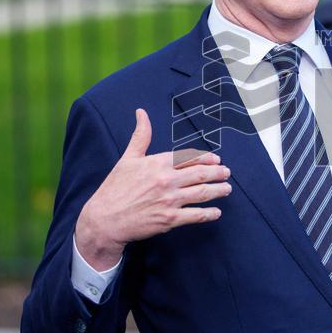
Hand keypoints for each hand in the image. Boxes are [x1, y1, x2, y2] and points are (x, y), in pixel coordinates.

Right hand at [75, 108, 230, 269]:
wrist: (104, 219)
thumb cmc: (114, 188)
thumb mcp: (127, 158)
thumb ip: (141, 136)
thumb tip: (141, 113)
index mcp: (158, 163)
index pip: (189, 157)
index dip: (206, 158)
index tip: (216, 159)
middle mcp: (167, 180)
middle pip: (201, 174)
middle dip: (218, 173)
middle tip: (227, 172)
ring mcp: (170, 200)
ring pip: (203, 193)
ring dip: (219, 190)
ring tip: (227, 188)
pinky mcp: (170, 219)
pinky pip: (196, 215)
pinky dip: (209, 213)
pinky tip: (216, 212)